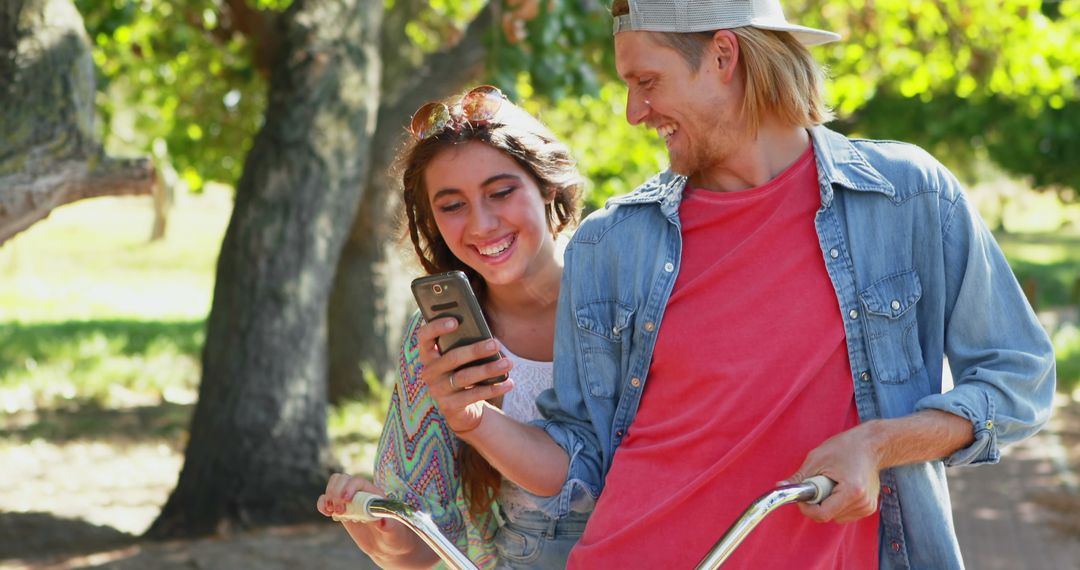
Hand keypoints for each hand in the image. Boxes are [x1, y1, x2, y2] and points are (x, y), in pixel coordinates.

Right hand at [316, 473, 430, 563]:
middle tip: (339, 510)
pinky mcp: (342, 510)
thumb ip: (388, 525)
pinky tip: (327, 513)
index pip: (358, 481)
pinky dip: (322, 504)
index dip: (349, 487)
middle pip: (342, 479)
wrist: (387, 546)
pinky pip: (326, 500)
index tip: (346, 500)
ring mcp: (350, 501)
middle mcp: (361, 494)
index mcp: (374, 494)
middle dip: (336, 492)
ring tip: (332, 511)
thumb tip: (381, 521)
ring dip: (328, 496)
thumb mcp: (394, 531)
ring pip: (334, 485)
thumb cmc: (394, 536)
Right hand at [415, 318, 513, 433]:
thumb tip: (486, 332)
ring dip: (488, 369)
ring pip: (465, 377)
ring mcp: (438, 390)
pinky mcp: (449, 406)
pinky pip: (474, 395)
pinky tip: (508, 383)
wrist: (461, 408)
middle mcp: (429, 372)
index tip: (455, 321)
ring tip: (508, 363)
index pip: (424, 337)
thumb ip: (464, 343)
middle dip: (476, 350)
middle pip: (452, 358)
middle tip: (496, 344)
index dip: (436, 327)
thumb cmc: (463, 372)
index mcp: (428, 354)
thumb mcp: (461, 358)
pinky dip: (493, 388)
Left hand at [785, 424, 882, 523]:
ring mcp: (868, 507)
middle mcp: (862, 503)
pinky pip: (845, 513)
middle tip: (819, 482)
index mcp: (852, 491)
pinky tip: (841, 487)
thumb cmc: (846, 447)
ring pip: (836, 516)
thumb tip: (780, 487)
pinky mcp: (869, 508)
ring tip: (833, 482)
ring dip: (828, 503)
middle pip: (829, 516)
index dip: (807, 508)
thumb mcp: (817, 459)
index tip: (802, 498)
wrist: (872, 445)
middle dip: (817, 503)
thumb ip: (800, 477)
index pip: (822, 514)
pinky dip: (838, 504)